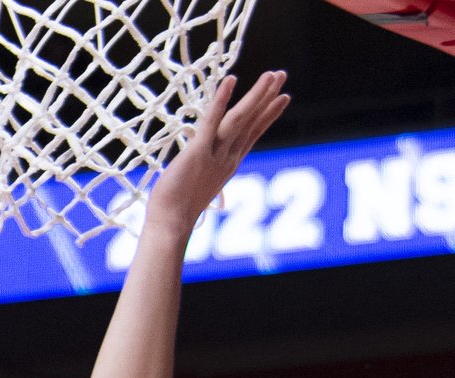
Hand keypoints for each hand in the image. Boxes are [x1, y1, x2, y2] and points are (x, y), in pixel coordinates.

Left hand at [148, 71, 289, 226]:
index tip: (283, 98)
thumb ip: (206, 170)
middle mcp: (228, 157)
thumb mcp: (200, 186)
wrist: (171, 225)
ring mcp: (215, 154)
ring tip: (272, 75)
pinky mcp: (198, 152)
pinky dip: (221, 100)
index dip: (268, 115)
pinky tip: (231, 80)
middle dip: (267, 97)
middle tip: (282, 75)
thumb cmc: (177, 209)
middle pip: (251, 121)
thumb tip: (201, 162)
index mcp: (229, 164)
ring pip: (240, 118)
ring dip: (257, 95)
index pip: (253, 133)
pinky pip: (212, 121)